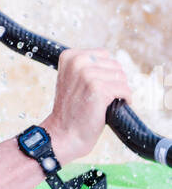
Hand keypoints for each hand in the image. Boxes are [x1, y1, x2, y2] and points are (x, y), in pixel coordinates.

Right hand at [42, 47, 131, 163]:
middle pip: (115, 64)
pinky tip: (113, 107)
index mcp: (69, 56)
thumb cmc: (71, 110)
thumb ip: (88, 66)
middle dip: (113, 81)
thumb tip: (115, 63)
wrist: (64, 133)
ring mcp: (87, 74)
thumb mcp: (73, 80)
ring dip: (119, 91)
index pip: (103, 55)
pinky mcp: (98, 88)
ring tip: (106, 102)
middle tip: (102, 97)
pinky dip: (125, 99)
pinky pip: (124, 89)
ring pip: (121, 77)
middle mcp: (77, 62)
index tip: (96, 87)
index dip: (105, 72)